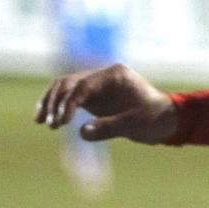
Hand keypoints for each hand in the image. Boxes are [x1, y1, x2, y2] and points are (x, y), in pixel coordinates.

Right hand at [34, 64, 178, 142]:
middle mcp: (103, 76)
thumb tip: (82, 132)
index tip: (61, 121)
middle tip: (50, 123)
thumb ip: (111, 128)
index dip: (69, 103)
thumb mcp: (137, 125)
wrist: (167, 120)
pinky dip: (57, 107)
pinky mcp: (93, 97)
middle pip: (69, 83)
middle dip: (55, 101)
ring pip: (65, 88)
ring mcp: (96, 85)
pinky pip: (68, 98)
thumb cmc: (156, 119)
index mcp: (116, 75)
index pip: (84, 85)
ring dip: (51, 103)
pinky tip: (46, 119)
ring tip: (41, 122)